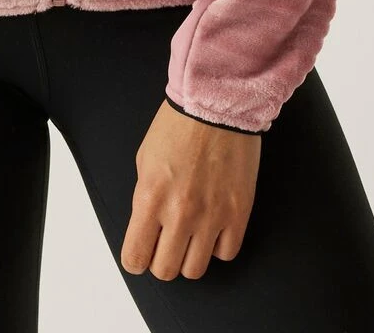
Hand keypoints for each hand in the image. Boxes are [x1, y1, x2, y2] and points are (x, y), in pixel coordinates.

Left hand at [120, 99, 260, 279]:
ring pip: (196, 270)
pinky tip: (214, 227)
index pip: (135, 258)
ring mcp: (211, 216)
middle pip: (166, 270)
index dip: (136, 259)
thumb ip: (144, 198)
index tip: (140, 253)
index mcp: (150, 198)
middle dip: (161, 260)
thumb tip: (147, 227)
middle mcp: (179, 214)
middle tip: (166, 243)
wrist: (215, 104)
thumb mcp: (145, 159)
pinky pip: (227, 254)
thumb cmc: (178, 126)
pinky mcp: (238, 214)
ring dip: (190, 256)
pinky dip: (218, 246)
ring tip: (191, 236)